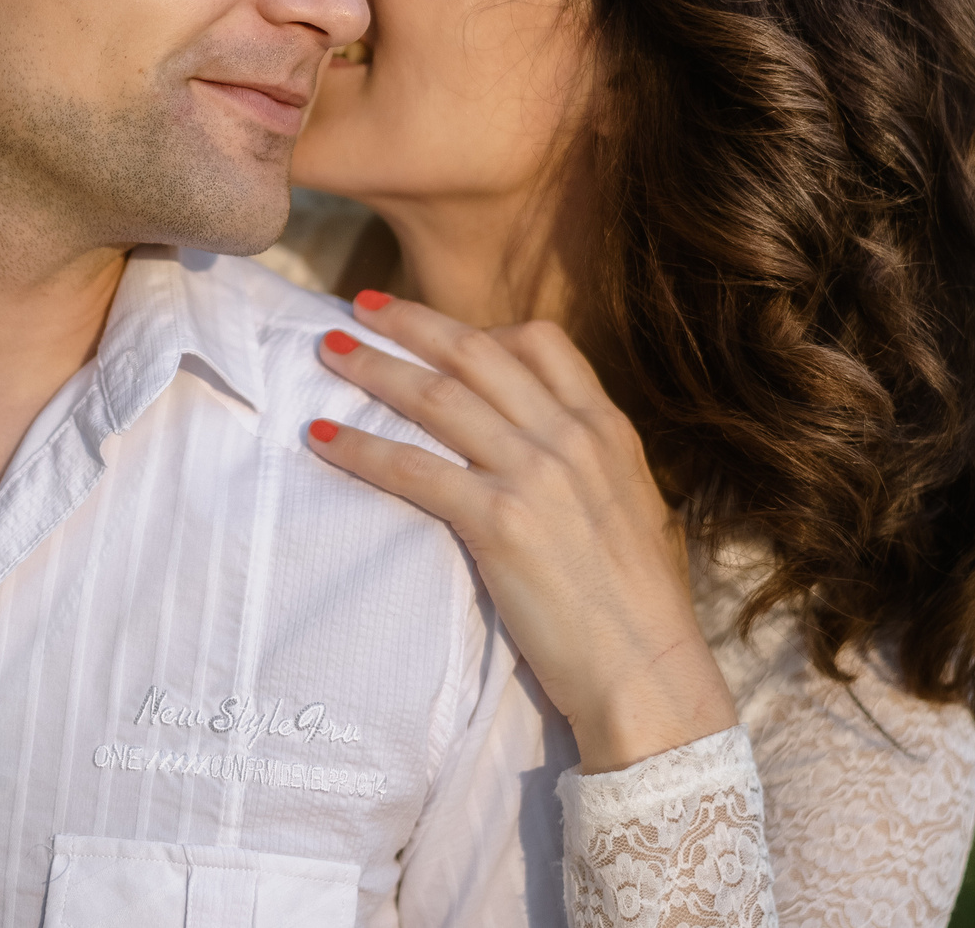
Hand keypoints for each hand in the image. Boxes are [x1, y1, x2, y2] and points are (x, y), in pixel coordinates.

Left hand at [305, 295, 738, 773]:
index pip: (540, 342)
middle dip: (411, 322)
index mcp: (607, 428)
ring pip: (437, 397)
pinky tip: (325, 438)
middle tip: (360, 304)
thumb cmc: (640, 607)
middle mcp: (571, 437)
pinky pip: (414, 469)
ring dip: (374, 368)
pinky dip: (362, 448)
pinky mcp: (501, 523)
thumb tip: (549, 451)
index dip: (478, 326)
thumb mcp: (633, 507)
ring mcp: (536, 475)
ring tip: (329, 351)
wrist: (650, 671)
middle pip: (475, 352)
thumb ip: (590, 466)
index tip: (434, 327)